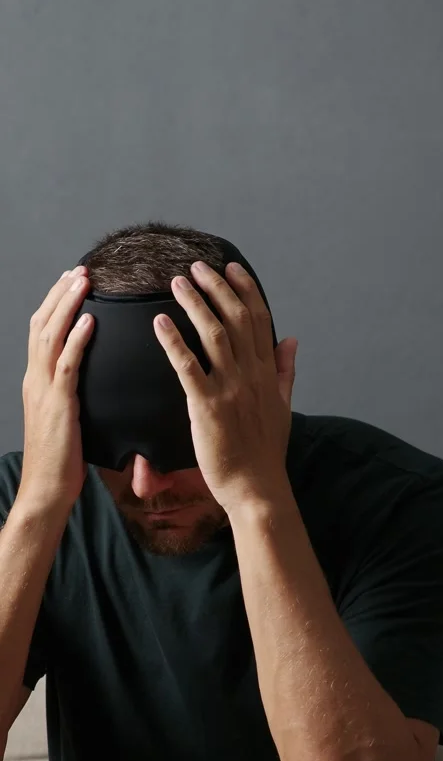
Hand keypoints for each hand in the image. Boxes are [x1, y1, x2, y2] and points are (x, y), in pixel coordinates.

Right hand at [19, 267, 94, 513]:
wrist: (46, 490)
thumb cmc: (60, 460)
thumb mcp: (65, 421)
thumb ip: (71, 396)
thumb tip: (89, 384)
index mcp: (37, 381)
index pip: (41, 332)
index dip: (55, 304)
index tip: (72, 283)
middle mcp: (35, 379)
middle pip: (42, 324)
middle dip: (60, 294)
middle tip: (79, 270)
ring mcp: (44, 390)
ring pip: (50, 336)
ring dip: (67, 305)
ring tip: (84, 281)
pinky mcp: (58, 405)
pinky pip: (67, 364)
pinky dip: (77, 339)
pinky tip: (90, 320)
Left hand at [153, 261, 297, 514]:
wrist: (256, 487)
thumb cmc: (265, 451)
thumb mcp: (282, 406)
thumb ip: (285, 371)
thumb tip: (292, 340)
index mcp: (267, 372)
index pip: (259, 320)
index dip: (245, 289)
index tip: (232, 267)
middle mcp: (251, 374)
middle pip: (236, 318)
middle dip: (217, 287)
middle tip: (197, 267)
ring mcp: (229, 389)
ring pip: (213, 334)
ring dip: (195, 304)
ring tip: (177, 283)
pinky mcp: (207, 406)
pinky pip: (187, 366)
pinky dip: (173, 341)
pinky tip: (159, 322)